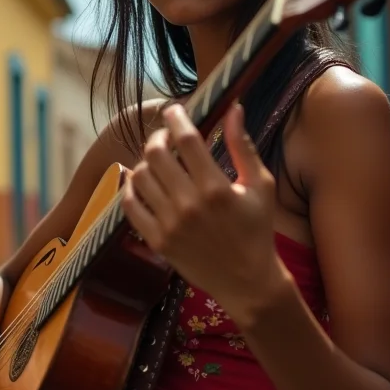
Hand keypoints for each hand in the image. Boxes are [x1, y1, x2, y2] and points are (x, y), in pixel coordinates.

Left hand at [122, 102, 288, 326]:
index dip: (176, 118)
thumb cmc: (257, 229)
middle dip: (158, 137)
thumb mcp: (260, 185)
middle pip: (156, 154)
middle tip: (166, 136)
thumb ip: (242, 145)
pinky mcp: (157, 241)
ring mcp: (169, 225)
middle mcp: (188, 204)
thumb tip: (233, 107)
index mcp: (216, 188)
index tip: (174, 110)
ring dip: (146, 161)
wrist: (248, 282)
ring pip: (140, 176)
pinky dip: (131, 189)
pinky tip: (143, 183)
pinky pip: (130, 206)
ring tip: (158, 162)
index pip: (186, 140)